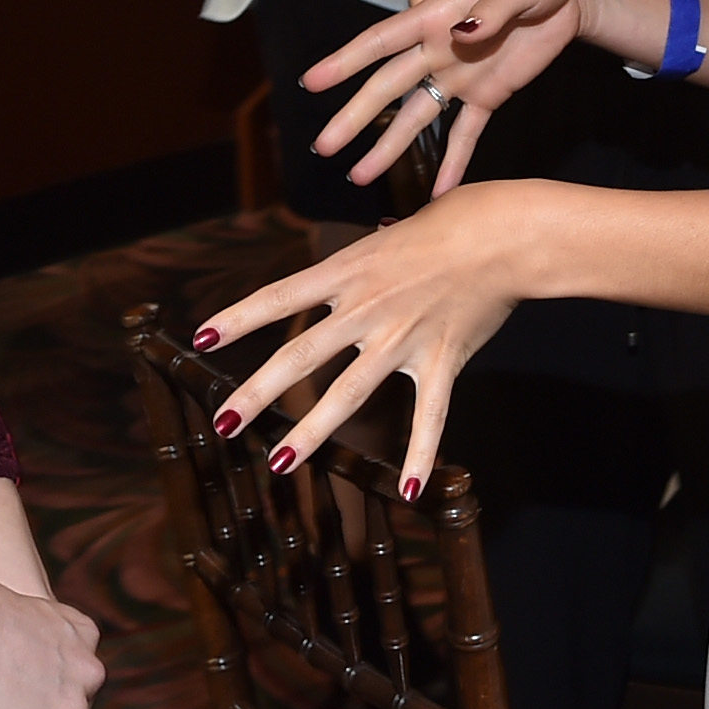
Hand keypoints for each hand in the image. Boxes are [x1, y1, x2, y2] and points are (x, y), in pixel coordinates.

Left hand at [195, 182, 536, 494]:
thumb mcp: (395, 232)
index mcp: (349, 270)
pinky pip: (429, 415)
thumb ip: (373, 254)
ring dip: (312, 431)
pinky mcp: (442, 360)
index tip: (201, 336)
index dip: (239, 317)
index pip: (281, 295)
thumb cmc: (456, 220)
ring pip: (349, 392)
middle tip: (224, 422)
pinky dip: (420, 453)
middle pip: (301, 355)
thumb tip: (373, 244)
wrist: (507, 233)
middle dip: (258, 391)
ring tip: (278, 462)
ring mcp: (403, 338)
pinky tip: (407, 488)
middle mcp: (368, 307)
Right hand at [312, 0, 582, 196]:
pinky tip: (438, 193)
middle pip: (388, 87)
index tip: (313, 81)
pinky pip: (466, 134)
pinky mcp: (488, 96)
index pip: (382, 40)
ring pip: (416, 117)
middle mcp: (438, 50)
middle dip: (355, 117)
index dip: (346, 60)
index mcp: (436, 17)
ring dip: (388, 146)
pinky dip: (453, 163)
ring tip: (359, 176)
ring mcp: (460, 76)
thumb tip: (463, 34)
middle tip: (324, 146)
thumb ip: (493, 9)